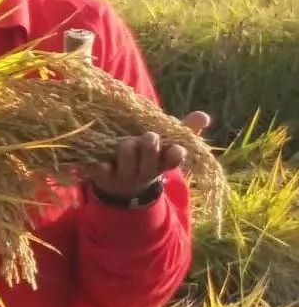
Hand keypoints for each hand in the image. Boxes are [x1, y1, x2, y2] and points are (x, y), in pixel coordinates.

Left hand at [85, 112, 210, 200]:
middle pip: (149, 154)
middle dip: (149, 142)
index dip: (175, 154)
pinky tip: (102, 161)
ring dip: (127, 145)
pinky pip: (101, 167)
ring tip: (125, 144)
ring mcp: (123, 176)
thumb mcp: (166, 147)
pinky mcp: (102, 177)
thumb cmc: (147, 159)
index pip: (174, 159)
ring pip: (127, 155)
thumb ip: (185, 130)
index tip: (175, 149)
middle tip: (148, 136)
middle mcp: (144, 172)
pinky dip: (102, 162)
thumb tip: (204, 116)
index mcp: (162, 163)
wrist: (120, 189)